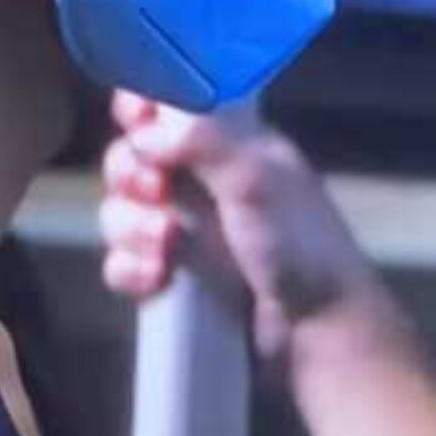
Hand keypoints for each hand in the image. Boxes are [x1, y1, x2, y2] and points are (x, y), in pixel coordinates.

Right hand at [98, 91, 388, 362]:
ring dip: (131, 226)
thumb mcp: (259, 178)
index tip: (133, 120)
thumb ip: (205, 141)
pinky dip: (130, 269)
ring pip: (121, 212)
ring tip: (165, 245)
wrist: (314, 328)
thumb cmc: (299, 242)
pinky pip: (122, 263)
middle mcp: (204, 181)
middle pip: (131, 158)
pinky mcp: (172, 278)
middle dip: (129, 173)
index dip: (141, 108)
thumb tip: (145, 134)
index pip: (171, 107)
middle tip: (155, 190)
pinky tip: (158, 279)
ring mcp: (186, 231)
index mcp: (231, 144)